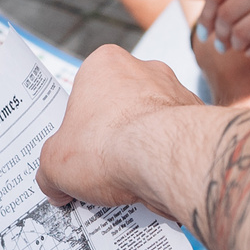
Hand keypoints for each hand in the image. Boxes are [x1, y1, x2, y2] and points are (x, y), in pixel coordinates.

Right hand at [36, 45, 200, 213]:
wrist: (166, 160)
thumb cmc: (109, 146)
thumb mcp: (55, 164)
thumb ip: (50, 172)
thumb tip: (54, 185)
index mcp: (104, 65)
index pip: (85, 94)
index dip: (79, 126)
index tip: (76, 149)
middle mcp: (144, 69)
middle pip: (121, 107)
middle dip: (112, 136)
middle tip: (100, 168)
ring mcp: (176, 92)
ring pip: (152, 124)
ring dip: (143, 149)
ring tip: (129, 181)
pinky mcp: (199, 118)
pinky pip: (177, 141)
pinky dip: (167, 160)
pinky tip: (156, 182)